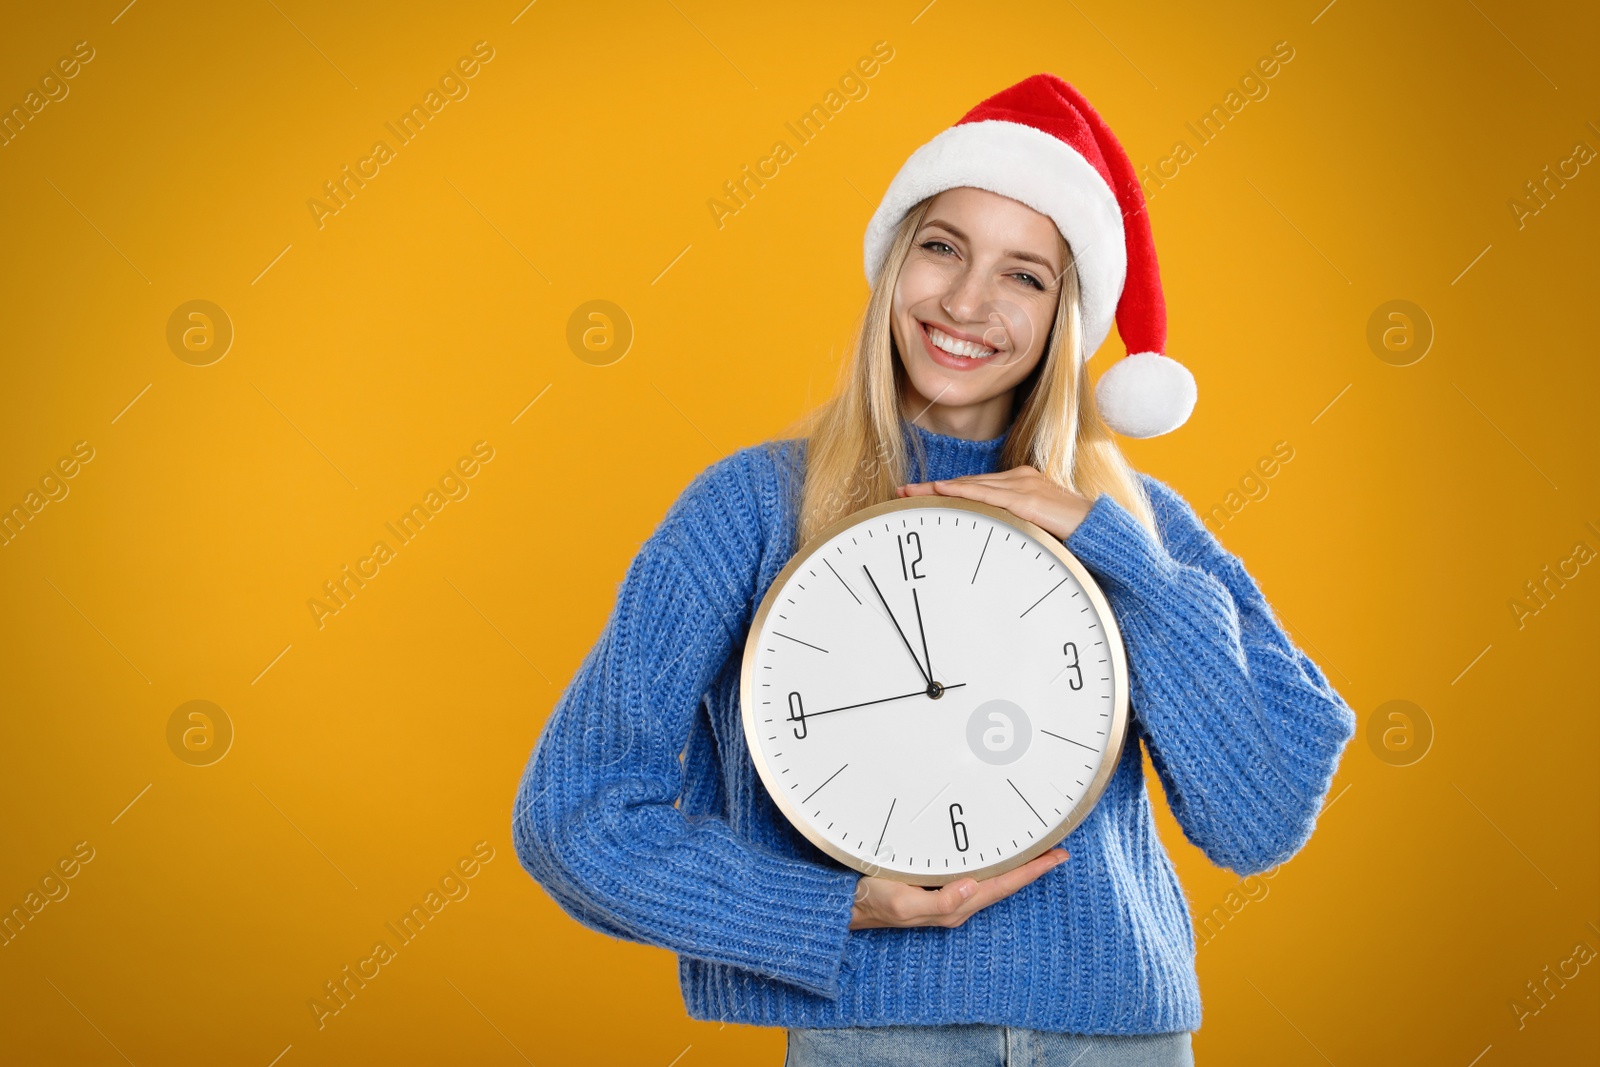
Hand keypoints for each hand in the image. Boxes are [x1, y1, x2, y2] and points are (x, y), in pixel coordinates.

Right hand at [848, 848, 1068, 929]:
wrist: (846, 904)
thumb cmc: (871, 901)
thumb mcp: (901, 902)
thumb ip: (939, 901)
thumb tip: (972, 887)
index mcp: (954, 906)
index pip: (1003, 885)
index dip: (1032, 871)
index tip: (1057, 857)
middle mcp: (956, 902)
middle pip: (1004, 883)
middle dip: (1032, 867)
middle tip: (1057, 850)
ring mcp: (947, 895)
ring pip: (992, 879)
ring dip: (1016, 866)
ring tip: (1036, 852)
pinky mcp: (936, 886)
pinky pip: (976, 875)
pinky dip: (994, 864)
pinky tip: (997, 856)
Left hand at [898, 466, 1092, 540]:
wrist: (1104, 534)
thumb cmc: (1072, 537)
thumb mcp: (1035, 531)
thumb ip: (1013, 530)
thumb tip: (989, 545)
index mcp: (1021, 485)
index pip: (974, 487)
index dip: (944, 490)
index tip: (915, 494)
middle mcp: (1021, 478)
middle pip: (967, 483)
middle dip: (932, 488)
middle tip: (902, 492)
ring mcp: (1025, 485)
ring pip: (973, 486)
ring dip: (940, 489)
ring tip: (913, 493)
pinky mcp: (1029, 499)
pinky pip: (989, 495)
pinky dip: (964, 492)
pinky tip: (944, 492)